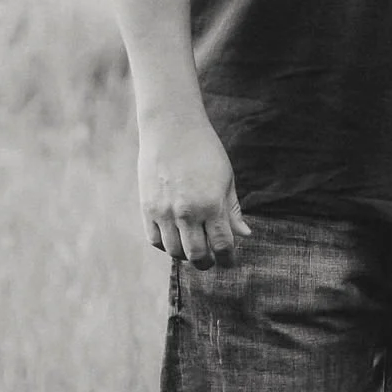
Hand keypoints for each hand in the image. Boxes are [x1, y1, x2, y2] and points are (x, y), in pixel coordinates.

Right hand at [138, 112, 250, 267]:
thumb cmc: (205, 150)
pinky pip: (155, 240)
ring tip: (193, 249)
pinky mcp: (147, 207)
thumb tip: (245, 234)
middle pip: (197, 255)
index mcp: (212, 205)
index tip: (230, 261)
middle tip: (211, 261)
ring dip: (186, 255)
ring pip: (175, 251)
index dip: (228, 259)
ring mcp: (164, 211)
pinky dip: (166, 245)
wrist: (171, 127)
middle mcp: (187, 212)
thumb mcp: (226, 178)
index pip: (222, 246)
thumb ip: (233, 210)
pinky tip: (175, 237)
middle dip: (207, 263)